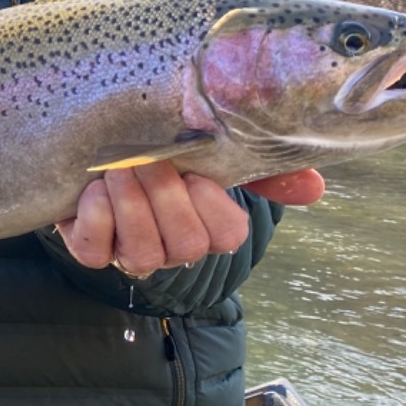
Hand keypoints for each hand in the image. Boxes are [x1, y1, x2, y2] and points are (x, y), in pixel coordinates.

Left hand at [54, 164, 324, 276]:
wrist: (98, 150)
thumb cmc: (165, 154)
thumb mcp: (213, 152)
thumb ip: (262, 167)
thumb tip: (314, 185)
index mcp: (208, 226)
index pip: (228, 235)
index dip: (212, 206)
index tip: (197, 174)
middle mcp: (174, 249)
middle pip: (186, 245)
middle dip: (165, 197)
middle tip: (146, 160)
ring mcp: (132, 255)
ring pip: (142, 252)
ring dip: (129, 203)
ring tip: (116, 168)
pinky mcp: (91, 251)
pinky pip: (96, 250)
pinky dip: (95, 215)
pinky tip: (93, 189)